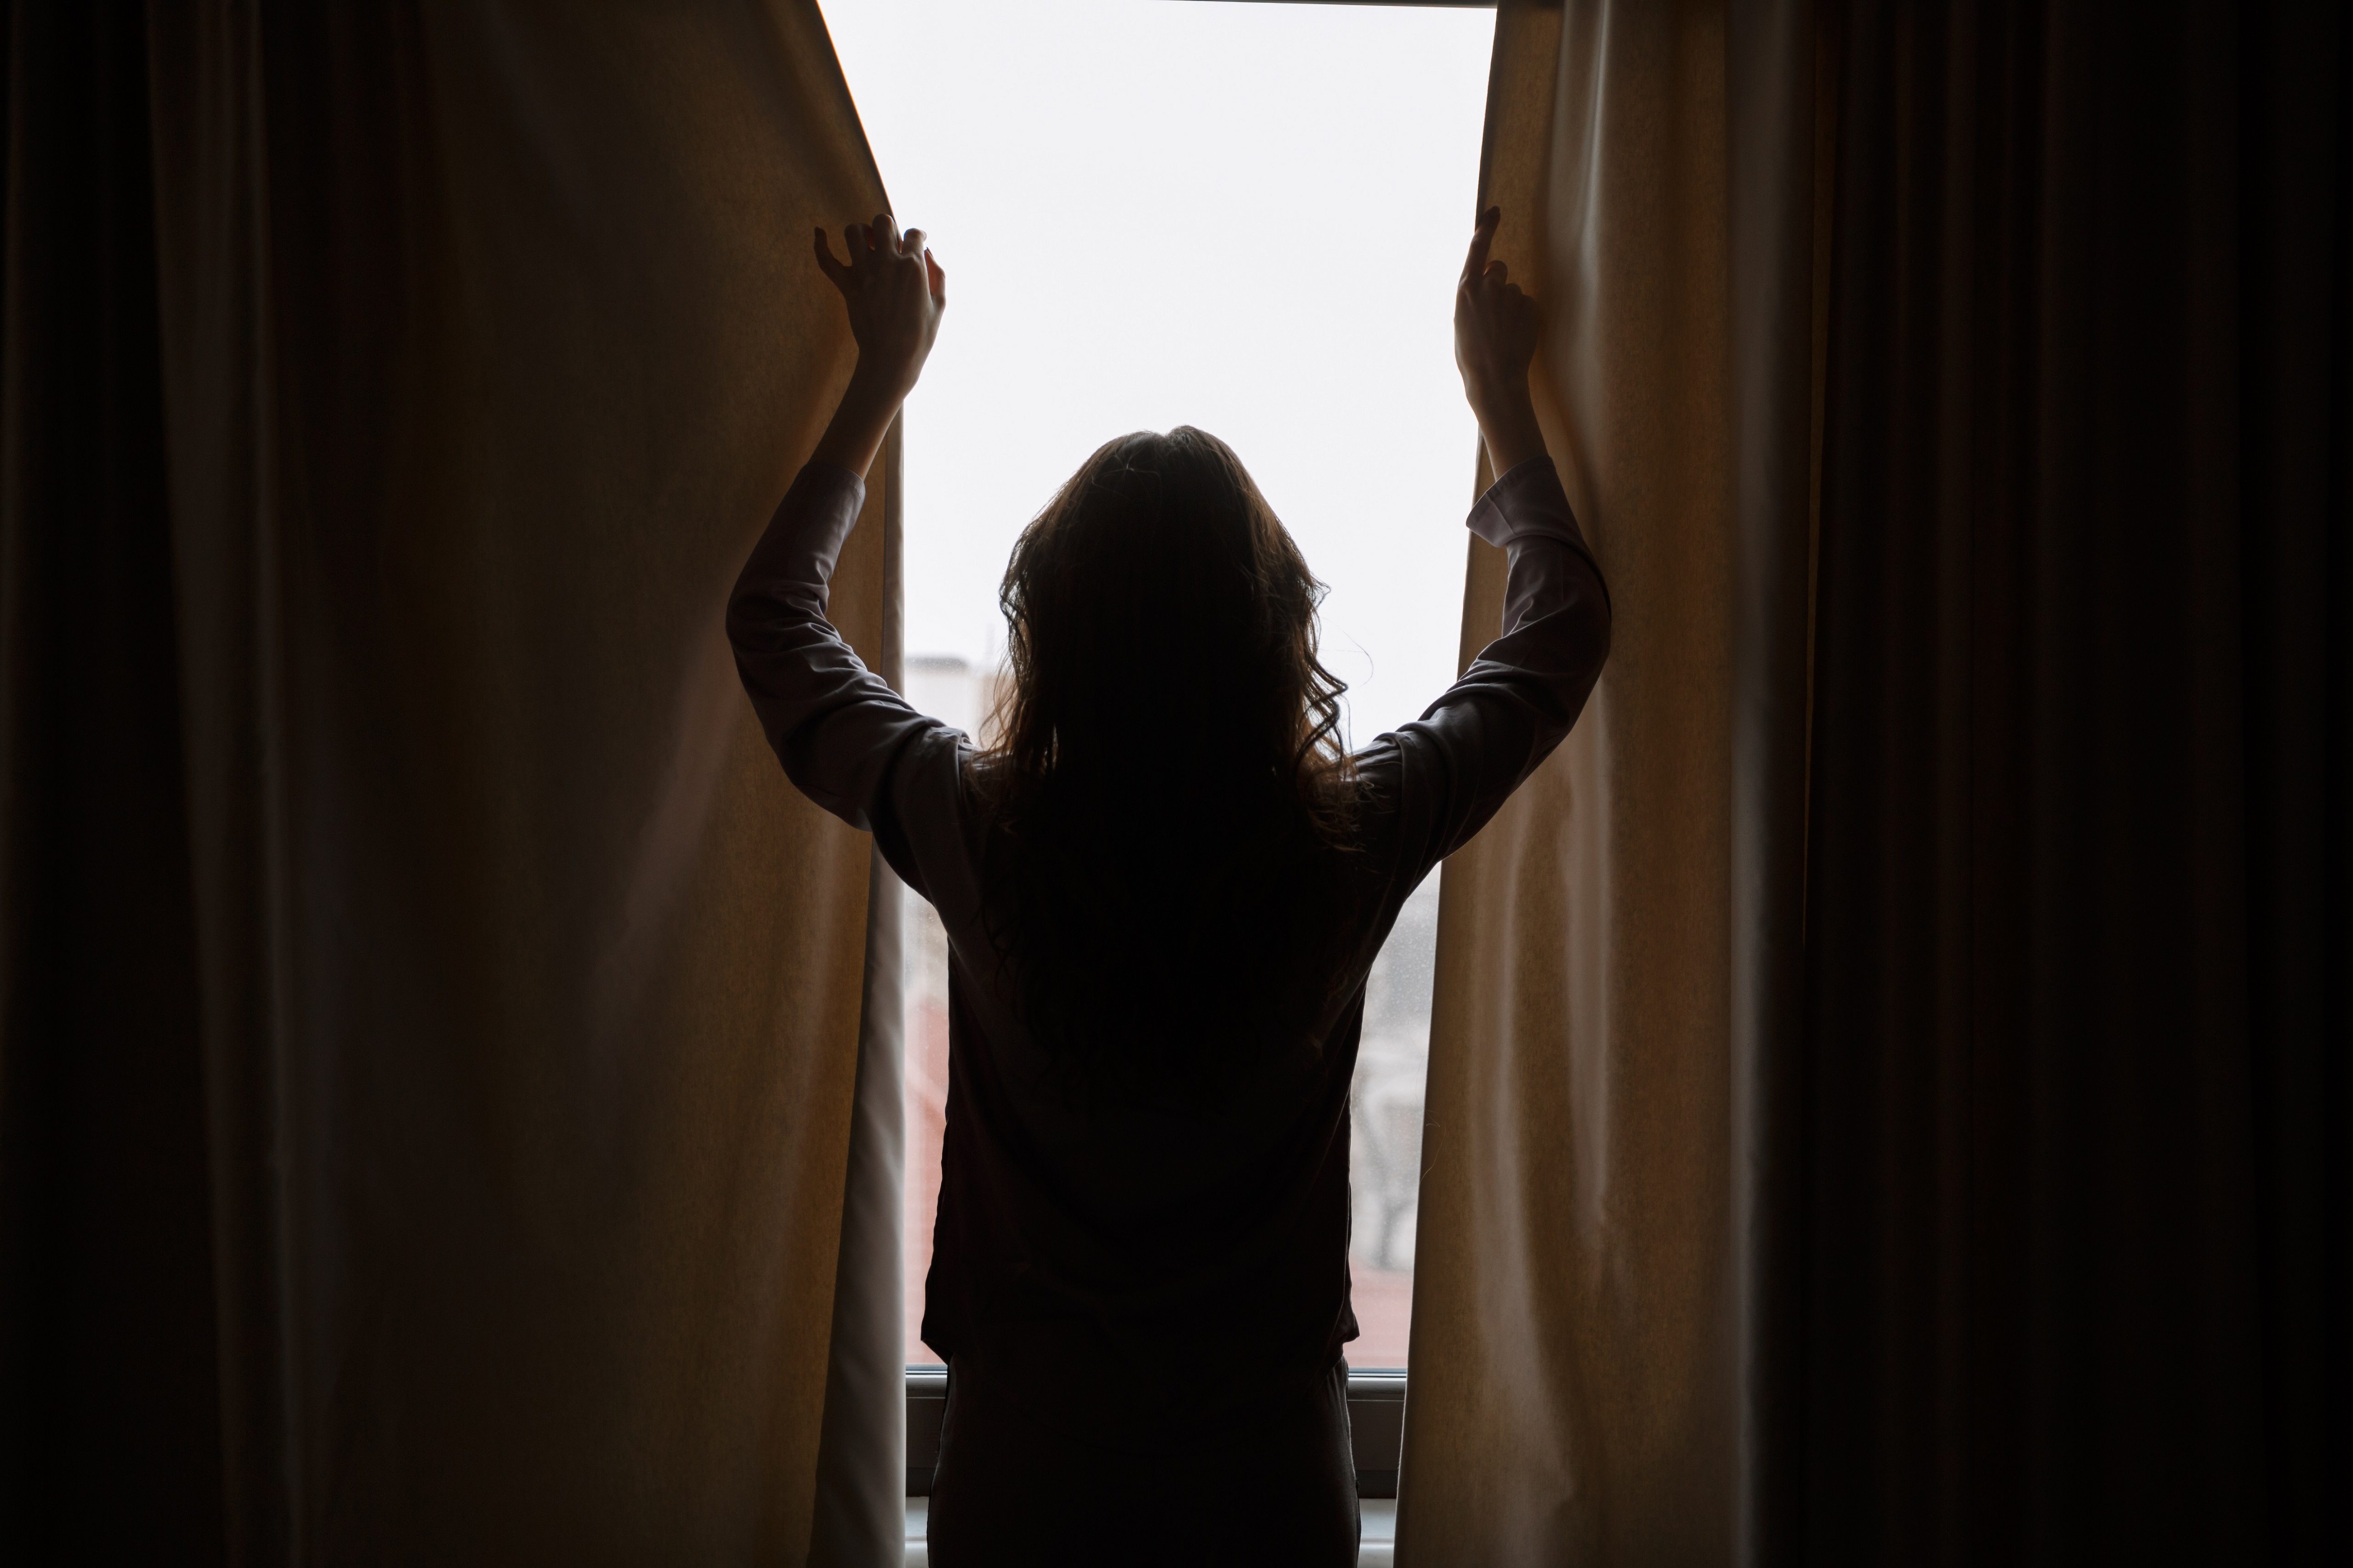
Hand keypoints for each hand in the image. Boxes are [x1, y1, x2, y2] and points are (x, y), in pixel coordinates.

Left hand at [807, 214, 945, 476]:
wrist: (890, 361)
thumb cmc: (919, 337)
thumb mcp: (939, 305)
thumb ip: (938, 274)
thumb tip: (927, 252)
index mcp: (913, 266)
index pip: (915, 233)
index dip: (919, 236)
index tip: (918, 241)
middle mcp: (886, 263)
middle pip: (882, 222)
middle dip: (887, 227)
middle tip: (890, 242)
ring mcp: (863, 273)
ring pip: (854, 232)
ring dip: (860, 233)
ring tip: (866, 244)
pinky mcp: (847, 286)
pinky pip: (826, 260)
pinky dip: (820, 245)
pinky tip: (819, 233)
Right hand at [1453, 207, 1546, 473]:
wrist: (1494, 379)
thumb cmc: (1471, 356)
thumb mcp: (1461, 321)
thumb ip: (1474, 294)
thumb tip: (1493, 272)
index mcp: (1465, 288)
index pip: (1479, 247)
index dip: (1487, 227)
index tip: (1496, 211)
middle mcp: (1488, 286)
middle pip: (1499, 269)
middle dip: (1498, 283)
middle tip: (1493, 313)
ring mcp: (1510, 296)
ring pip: (1514, 291)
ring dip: (1510, 306)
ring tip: (1502, 333)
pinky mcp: (1530, 307)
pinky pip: (1528, 304)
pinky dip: (1524, 317)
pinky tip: (1515, 336)